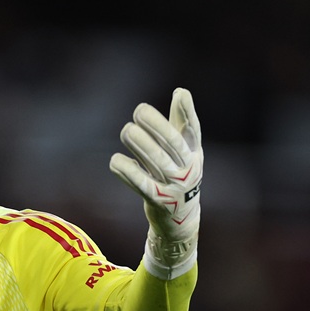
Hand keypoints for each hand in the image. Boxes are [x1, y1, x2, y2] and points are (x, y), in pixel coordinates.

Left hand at [109, 87, 201, 277]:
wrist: (181, 219)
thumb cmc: (179, 175)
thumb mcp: (185, 151)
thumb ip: (180, 123)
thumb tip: (180, 91)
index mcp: (194, 152)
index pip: (192, 129)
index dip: (187, 111)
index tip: (179, 94)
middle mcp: (187, 167)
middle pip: (172, 143)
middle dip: (155, 125)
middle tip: (138, 111)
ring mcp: (173, 185)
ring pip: (156, 160)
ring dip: (140, 143)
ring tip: (127, 130)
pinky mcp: (158, 200)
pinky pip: (141, 184)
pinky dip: (127, 172)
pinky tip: (115, 161)